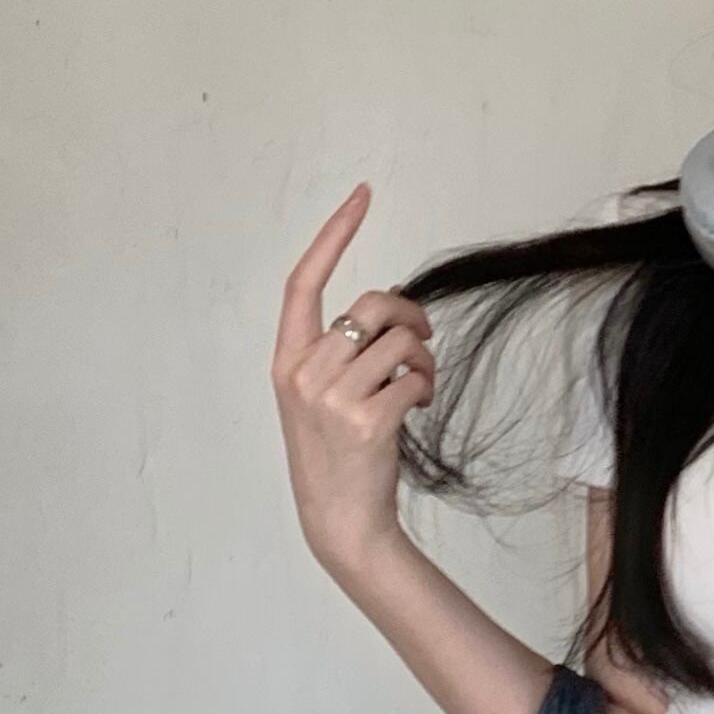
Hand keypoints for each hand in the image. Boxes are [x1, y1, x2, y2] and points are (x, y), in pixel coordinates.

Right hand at [272, 186, 437, 577]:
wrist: (339, 517)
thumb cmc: (338, 452)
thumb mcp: (320, 395)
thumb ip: (341, 349)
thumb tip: (391, 304)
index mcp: (286, 360)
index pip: (303, 281)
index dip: (334, 234)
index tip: (362, 195)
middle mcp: (303, 372)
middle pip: (373, 303)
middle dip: (411, 316)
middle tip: (423, 343)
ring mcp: (332, 398)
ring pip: (404, 340)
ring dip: (423, 361)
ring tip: (416, 388)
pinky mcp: (367, 421)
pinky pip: (417, 378)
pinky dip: (426, 388)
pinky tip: (416, 408)